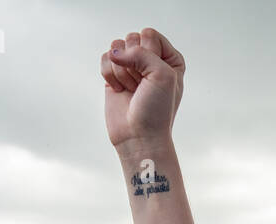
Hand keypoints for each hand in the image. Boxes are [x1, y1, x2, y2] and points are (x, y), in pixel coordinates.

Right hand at [101, 28, 186, 154]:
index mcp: (170, 58)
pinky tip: (119, 90)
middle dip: (133, 64)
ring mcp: (132, 66)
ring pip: (116, 47)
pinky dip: (109, 75)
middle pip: (131, 38)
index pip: (149, 34)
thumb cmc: (157, 110)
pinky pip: (105, 58)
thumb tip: (114, 52)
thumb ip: (141, 53)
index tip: (153, 77)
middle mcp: (151, 59)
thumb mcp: (162, 75)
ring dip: (122, 72)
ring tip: (132, 90)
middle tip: (141, 86)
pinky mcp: (114, 74)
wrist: (139, 136)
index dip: (147, 54)